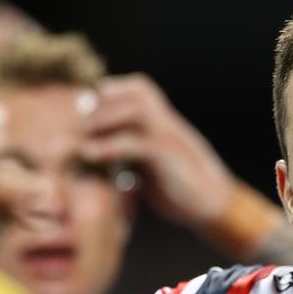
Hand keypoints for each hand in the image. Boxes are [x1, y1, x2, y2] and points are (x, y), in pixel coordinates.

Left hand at [80, 73, 236, 228]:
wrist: (214, 205)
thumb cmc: (181, 188)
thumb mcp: (152, 164)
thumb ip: (133, 151)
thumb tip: (103, 150)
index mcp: (165, 121)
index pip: (138, 88)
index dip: (110, 93)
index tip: (86, 111)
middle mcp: (169, 123)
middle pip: (137, 90)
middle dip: (103, 103)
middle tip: (77, 123)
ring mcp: (171, 138)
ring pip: (137, 109)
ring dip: (106, 118)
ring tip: (84, 134)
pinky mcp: (169, 159)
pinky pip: (138, 144)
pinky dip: (110, 146)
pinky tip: (90, 155)